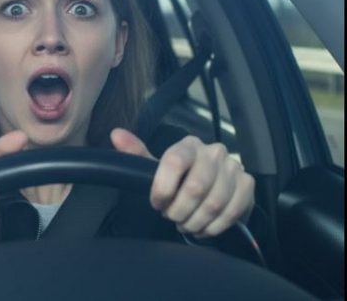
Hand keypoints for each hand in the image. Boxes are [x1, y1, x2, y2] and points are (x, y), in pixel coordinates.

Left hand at [110, 129, 254, 237]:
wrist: (211, 189)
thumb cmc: (178, 179)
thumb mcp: (155, 168)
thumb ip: (136, 154)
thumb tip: (116, 134)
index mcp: (188, 145)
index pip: (174, 162)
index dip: (163, 188)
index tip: (157, 203)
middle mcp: (213, 151)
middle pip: (195, 187)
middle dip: (179, 210)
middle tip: (173, 217)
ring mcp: (233, 167)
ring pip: (214, 203)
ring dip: (196, 221)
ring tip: (186, 224)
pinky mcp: (248, 184)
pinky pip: (232, 211)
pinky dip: (214, 226)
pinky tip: (203, 228)